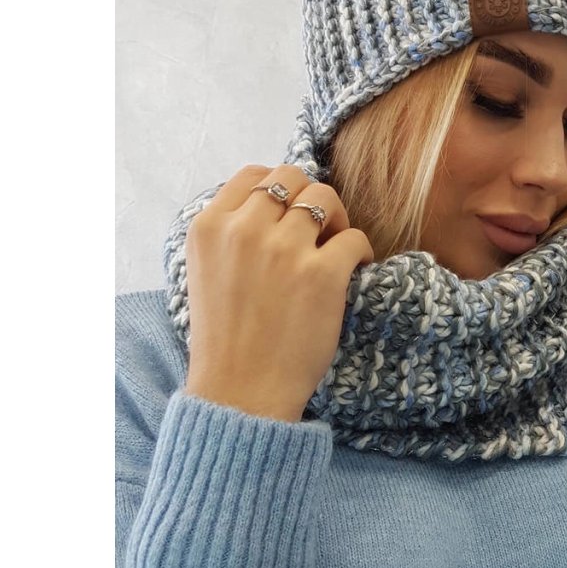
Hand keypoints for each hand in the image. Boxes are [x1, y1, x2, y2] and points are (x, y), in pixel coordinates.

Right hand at [184, 164, 374, 422]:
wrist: (241, 393)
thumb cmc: (226, 340)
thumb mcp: (205, 273)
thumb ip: (230, 234)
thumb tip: (271, 204)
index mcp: (209, 227)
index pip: (253, 174)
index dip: (278, 189)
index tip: (289, 213)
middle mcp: (244, 230)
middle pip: (292, 176)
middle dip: (309, 197)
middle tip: (317, 230)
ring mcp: (284, 249)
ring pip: (325, 197)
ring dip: (336, 218)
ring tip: (335, 248)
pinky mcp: (322, 274)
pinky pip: (354, 237)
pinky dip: (360, 251)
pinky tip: (353, 270)